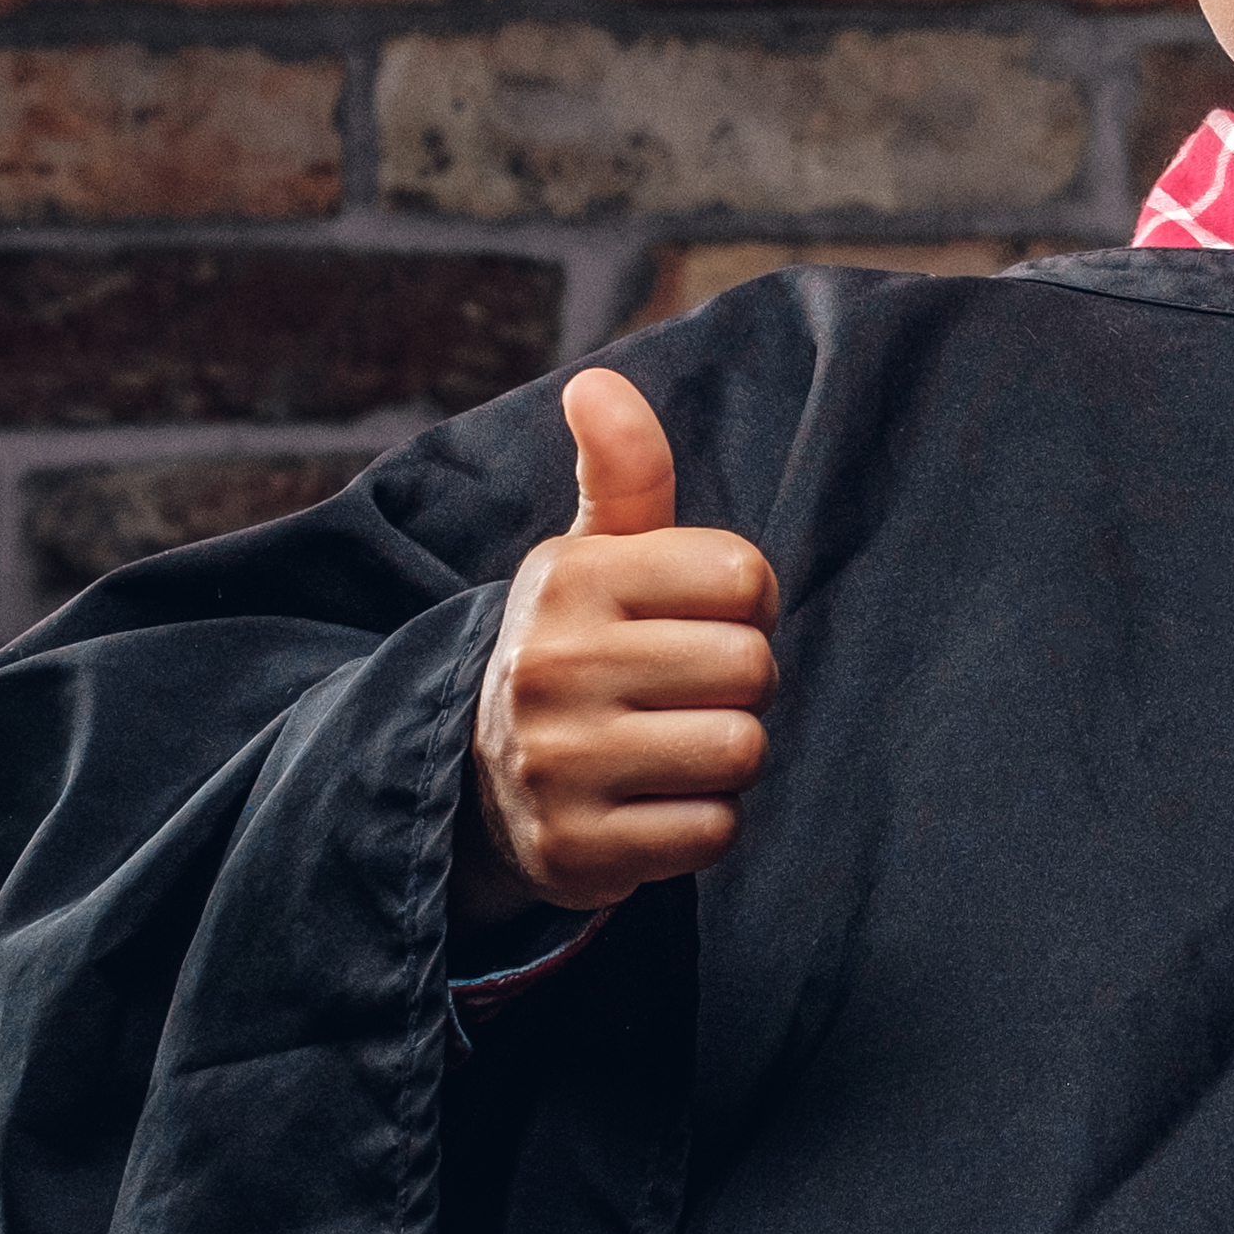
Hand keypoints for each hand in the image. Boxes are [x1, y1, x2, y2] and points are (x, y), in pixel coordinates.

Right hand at [456, 369, 782, 921]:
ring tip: (674, 745)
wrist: (483, 779)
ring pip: (739, 750)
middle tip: (684, 692)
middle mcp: (551, 666)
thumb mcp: (594, 553)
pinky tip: (655, 803)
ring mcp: (558, 764)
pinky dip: (704, 823)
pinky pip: (714, 830)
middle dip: (741, 683)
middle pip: (750, 667)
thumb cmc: (581, 644)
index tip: (696, 619)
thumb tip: (597, 382)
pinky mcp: (576, 850)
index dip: (746, 604)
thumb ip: (624, 469)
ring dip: (728, 756)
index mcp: (570, 578)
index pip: (746, 578)